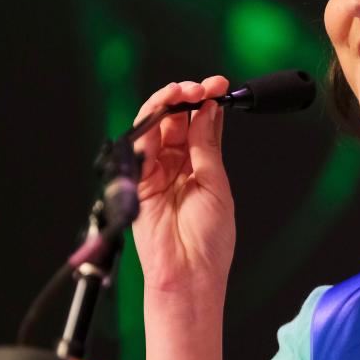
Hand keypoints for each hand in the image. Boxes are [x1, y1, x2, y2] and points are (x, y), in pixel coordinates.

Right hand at [131, 76, 234, 303]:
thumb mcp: (216, 184)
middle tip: (205, 86)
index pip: (200, 124)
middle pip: (177, 119)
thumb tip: (209, 110)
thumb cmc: (209, 241)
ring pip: (157, 125)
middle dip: (190, 96)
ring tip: (187, 90)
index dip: (209, 102)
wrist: (190, 273)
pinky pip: (140, 143)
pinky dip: (152, 121)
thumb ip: (206, 146)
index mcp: (200, 167)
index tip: (221, 86)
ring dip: (170, 102)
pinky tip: (169, 107)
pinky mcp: (138, 179)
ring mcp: (156, 171)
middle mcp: (176, 165)